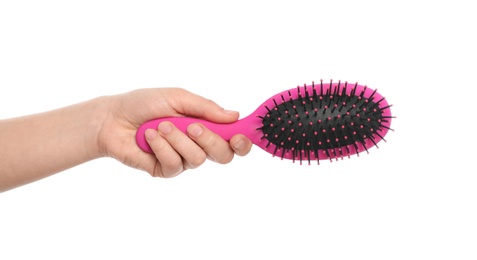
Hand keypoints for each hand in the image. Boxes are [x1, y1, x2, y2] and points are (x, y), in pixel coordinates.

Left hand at [98, 88, 252, 177]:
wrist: (112, 118)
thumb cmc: (144, 103)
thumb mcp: (178, 98)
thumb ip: (207, 108)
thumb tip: (235, 116)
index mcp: (206, 125)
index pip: (233, 140)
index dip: (242, 142)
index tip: (238, 136)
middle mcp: (198, 144)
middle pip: (223, 155)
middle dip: (210, 140)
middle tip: (194, 126)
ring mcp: (182, 158)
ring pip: (198, 159)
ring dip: (178, 139)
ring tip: (160, 125)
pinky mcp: (166, 169)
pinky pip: (175, 164)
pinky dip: (162, 147)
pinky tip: (149, 137)